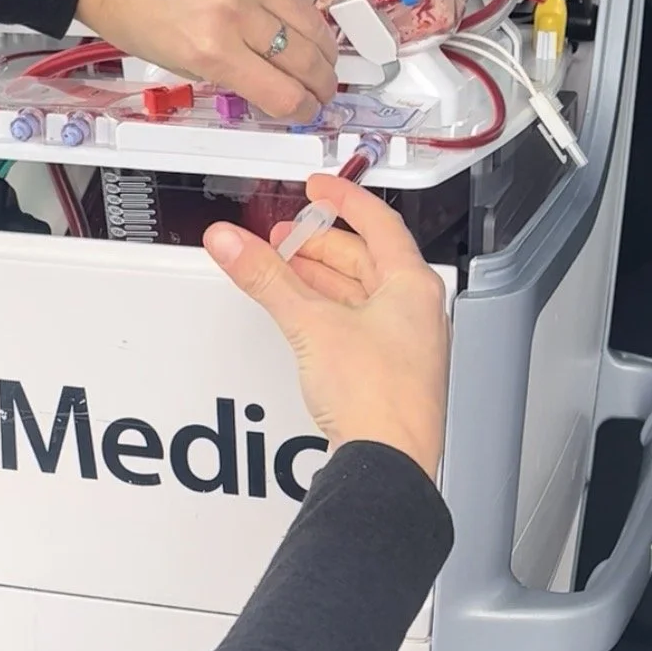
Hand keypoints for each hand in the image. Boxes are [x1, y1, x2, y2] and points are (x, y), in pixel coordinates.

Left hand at [76, 0, 337, 122]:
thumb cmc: (120, 6)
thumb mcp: (170, 58)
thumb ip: (221, 67)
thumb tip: (261, 77)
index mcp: (211, 49)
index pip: (281, 93)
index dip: (301, 110)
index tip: (305, 111)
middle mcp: (235, 11)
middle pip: (304, 58)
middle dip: (322, 82)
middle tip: (325, 90)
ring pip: (307, 19)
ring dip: (322, 47)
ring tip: (324, 59)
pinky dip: (295, 8)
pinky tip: (295, 19)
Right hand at [203, 177, 449, 482]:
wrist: (388, 463)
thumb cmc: (379, 398)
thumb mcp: (310, 323)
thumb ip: (266, 279)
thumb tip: (234, 243)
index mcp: (412, 287)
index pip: (379, 223)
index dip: (344, 199)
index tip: (319, 187)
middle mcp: (417, 314)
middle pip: (365, 261)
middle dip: (320, 245)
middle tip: (285, 238)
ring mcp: (406, 346)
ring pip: (360, 296)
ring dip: (320, 281)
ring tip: (284, 274)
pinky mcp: (389, 377)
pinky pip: (356, 329)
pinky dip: (326, 314)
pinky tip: (304, 321)